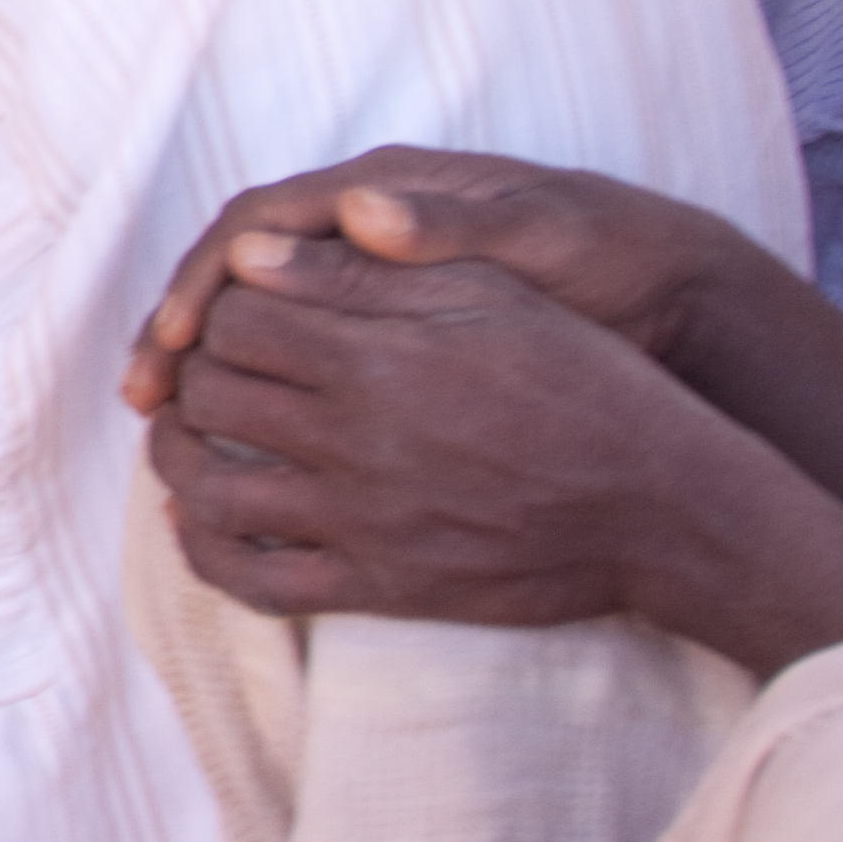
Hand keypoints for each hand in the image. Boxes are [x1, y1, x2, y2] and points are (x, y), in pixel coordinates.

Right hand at [127, 149, 786, 419]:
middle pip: (233, 274)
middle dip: (180, 329)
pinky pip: (296, 359)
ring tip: (166, 424)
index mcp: (380, 192)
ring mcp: (367, 284)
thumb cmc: (606, 253)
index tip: (180, 337)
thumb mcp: (538, 237)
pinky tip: (237, 444)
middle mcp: (356, 230)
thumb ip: (450, 226)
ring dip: (204, 369)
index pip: (257, 225)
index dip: (207, 279)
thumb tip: (359, 209)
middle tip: (144, 393)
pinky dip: (258, 396)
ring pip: (255, 321)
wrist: (676, 294)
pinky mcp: (385, 336)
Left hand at [149, 232, 743, 628]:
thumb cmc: (586, 385)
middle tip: (199, 365)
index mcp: (381, 359)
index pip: (235, 319)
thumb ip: (365, 274)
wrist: (667, 510)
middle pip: (211, 394)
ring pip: (210, 488)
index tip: (231, 309)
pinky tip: (198, 519)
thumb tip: (252, 253)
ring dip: (175, 455)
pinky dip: (204, 549)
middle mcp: (360, 442)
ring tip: (182, 432)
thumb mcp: (491, 299)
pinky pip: (253, 581)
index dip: (218, 306)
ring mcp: (365, 523)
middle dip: (191, 371)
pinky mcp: (382, 589)